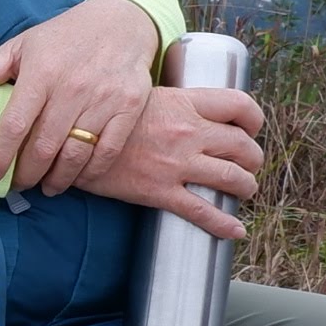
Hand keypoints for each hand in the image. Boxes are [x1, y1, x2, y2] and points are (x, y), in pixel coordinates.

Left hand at [0, 0, 160, 193]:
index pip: (15, 124)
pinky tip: (78, 176)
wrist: (122, 21)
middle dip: (27, 174)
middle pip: (44, 147)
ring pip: (76, 154)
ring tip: (47, 186)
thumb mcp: (21, 46)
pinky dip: (91, 171)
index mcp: (41, 73)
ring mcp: (104, 100)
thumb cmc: (64, 36)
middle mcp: (72, 89)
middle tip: (18, 184)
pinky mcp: (129, 108)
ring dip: (58, 179)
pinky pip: (108, 151)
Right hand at [84, 82, 266, 237]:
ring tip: (244, 190)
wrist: (71, 143)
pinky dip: (225, 224)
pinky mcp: (161, 192)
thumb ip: (168, 103)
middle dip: (253, 158)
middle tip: (248, 164)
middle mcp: (187, 132)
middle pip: (242, 146)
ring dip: (246, 187)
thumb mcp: (140, 96)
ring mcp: (176, 164)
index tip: (250, 128)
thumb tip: (185, 110)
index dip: (253, 118)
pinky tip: (235, 230)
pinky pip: (203, 212)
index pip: (239, 104)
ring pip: (232, 178)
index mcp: (184, 103)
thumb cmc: (102, 118)